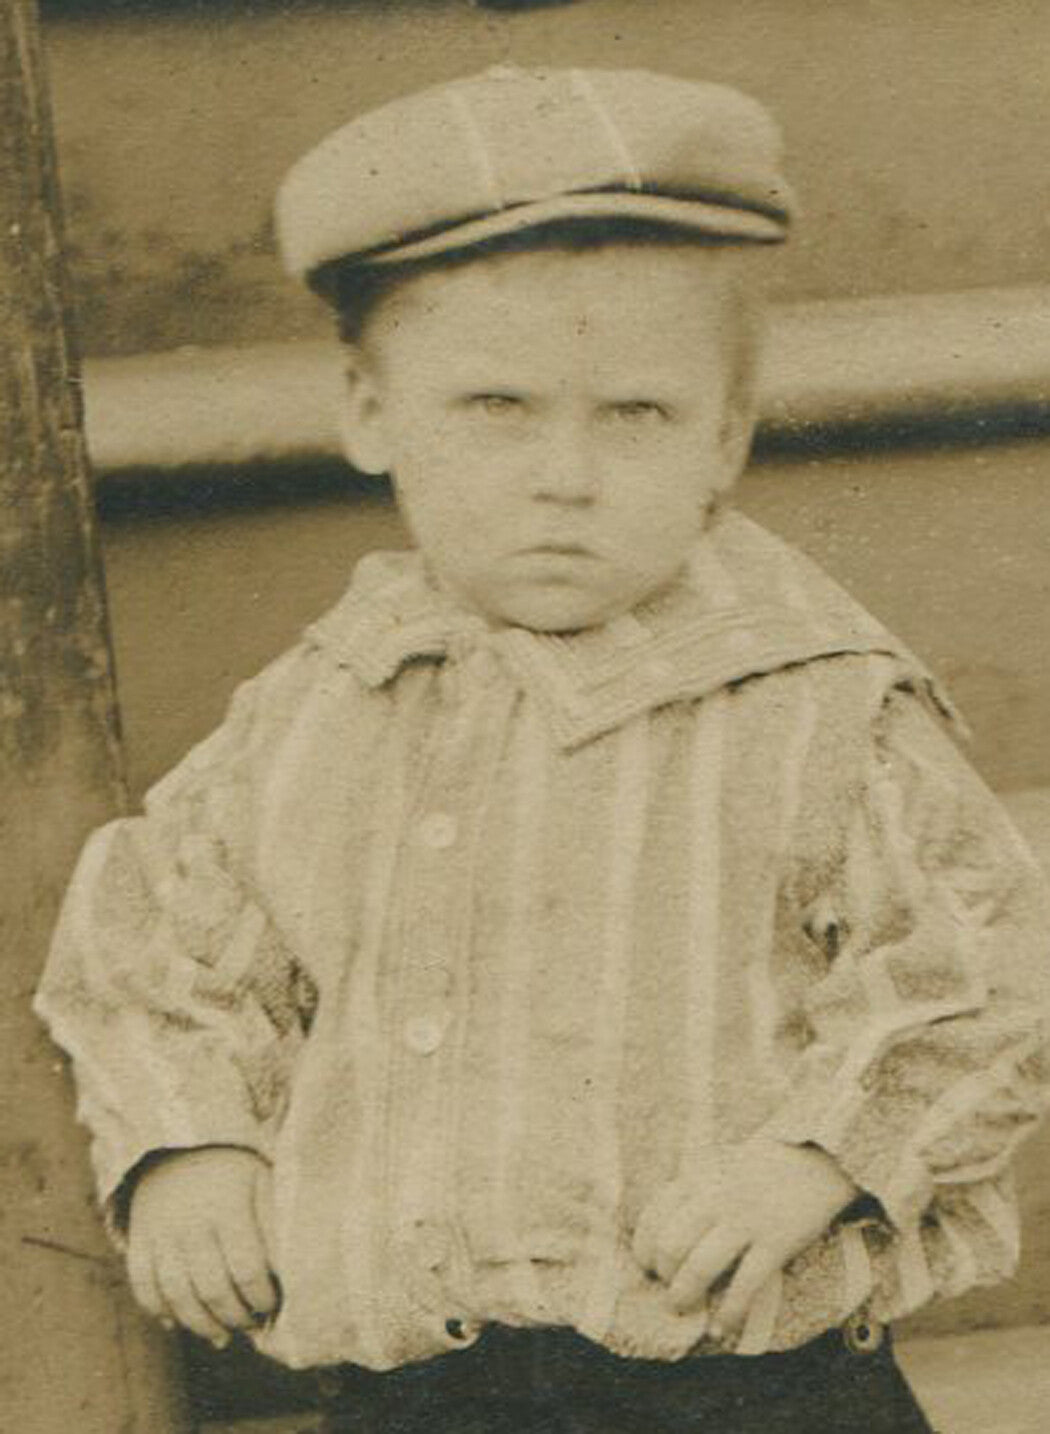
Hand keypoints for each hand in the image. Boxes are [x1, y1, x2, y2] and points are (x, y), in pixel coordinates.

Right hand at [127, 1146, 279, 1347]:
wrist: (179, 1145)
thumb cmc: (235, 1175)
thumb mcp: (264, 1183)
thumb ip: (277, 1224)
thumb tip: (294, 1273)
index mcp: (230, 1202)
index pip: (248, 1268)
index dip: (262, 1297)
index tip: (272, 1305)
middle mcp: (192, 1217)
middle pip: (213, 1288)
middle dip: (235, 1317)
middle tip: (250, 1324)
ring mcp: (160, 1229)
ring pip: (177, 1295)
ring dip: (200, 1325)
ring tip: (221, 1334)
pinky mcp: (138, 1238)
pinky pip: (144, 1287)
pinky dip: (160, 1311)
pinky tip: (179, 1322)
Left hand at [632, 1139, 858, 1341]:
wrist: (817, 1157)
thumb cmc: (760, 1166)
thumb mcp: (717, 1163)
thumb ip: (690, 1188)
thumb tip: (661, 1228)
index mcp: (698, 1176)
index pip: (654, 1216)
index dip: (644, 1248)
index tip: (647, 1266)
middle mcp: (715, 1197)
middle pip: (669, 1245)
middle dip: (663, 1275)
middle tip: (668, 1288)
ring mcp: (745, 1220)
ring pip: (698, 1267)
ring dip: (684, 1295)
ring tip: (682, 1308)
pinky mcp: (776, 1241)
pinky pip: (745, 1285)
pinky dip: (729, 1313)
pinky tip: (721, 1328)